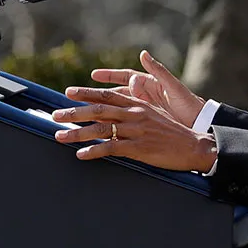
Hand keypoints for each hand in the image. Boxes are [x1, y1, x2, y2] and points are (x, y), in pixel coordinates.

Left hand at [50, 87, 218, 172]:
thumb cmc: (172, 131)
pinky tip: (81, 154)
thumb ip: (135, 108)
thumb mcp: (154, 113)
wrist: (193, 145)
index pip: (106, 96)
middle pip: (98, 110)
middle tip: (55, 115)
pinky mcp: (138, 148)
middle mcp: (134, 114)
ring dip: (78, 133)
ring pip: (101, 129)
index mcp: (137, 104)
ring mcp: (135, 130)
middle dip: (74, 112)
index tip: (68, 93)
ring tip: (60, 136)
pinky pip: (111, 148)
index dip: (86, 93)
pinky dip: (94, 151)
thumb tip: (117, 108)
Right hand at [76, 50, 205, 126]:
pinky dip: (110, 125)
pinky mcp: (143, 124)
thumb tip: (143, 53)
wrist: (198, 125)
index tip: (93, 75)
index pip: (124, 76)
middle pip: (115, 94)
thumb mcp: (173, 86)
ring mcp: (141, 111)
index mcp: (149, 84)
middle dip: (97, 94)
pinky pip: (122, 123)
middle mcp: (142, 96)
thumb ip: (158, 70)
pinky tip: (98, 129)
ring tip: (82, 113)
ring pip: (115, 109)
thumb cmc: (187, 104)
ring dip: (100, 111)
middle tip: (77, 95)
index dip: (109, 75)